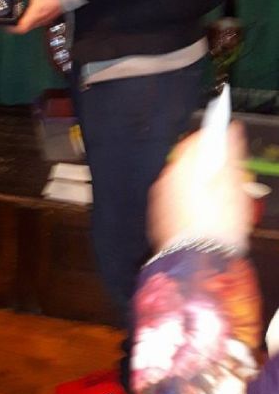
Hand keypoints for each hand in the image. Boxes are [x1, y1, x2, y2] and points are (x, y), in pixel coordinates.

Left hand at [7, 0, 62, 32]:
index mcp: (34, 14)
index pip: (21, 29)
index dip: (12, 28)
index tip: (7, 24)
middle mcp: (40, 20)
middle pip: (25, 28)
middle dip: (18, 24)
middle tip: (12, 18)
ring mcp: (46, 19)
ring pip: (32, 25)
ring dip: (26, 21)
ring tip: (21, 13)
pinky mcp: (50, 17)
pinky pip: (39, 21)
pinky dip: (33, 18)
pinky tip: (32, 9)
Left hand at [148, 121, 252, 252]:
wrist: (199, 263)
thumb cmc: (217, 226)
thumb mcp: (233, 186)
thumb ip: (231, 152)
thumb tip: (231, 130)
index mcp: (184, 166)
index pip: (197, 140)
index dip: (215, 141)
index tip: (226, 145)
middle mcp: (167, 178)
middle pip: (189, 162)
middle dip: (208, 168)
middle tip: (228, 181)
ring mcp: (161, 198)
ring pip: (182, 183)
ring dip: (198, 186)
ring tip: (218, 204)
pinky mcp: (160, 217)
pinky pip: (176, 201)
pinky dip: (189, 203)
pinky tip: (204, 217)